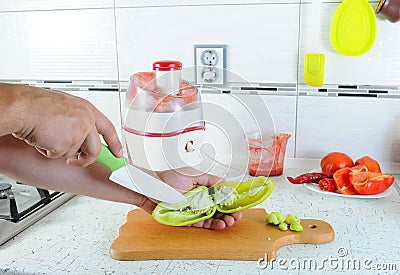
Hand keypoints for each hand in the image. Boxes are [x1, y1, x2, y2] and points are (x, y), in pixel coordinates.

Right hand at [2, 84, 121, 166]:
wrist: (23, 107)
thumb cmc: (37, 105)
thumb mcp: (66, 107)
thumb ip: (78, 120)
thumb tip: (81, 134)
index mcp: (87, 109)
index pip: (108, 128)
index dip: (114, 142)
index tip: (118, 152)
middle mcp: (87, 120)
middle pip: (95, 149)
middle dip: (84, 159)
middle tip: (75, 160)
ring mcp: (79, 132)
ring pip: (75, 154)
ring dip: (60, 151)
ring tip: (48, 137)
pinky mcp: (68, 143)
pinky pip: (59, 155)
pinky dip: (48, 151)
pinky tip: (42, 137)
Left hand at [155, 167, 242, 229]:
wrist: (151, 188)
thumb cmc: (167, 178)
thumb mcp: (192, 174)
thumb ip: (209, 179)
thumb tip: (224, 182)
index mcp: (202, 188)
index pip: (220, 196)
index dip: (229, 200)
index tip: (238, 204)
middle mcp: (199, 200)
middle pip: (218, 209)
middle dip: (229, 212)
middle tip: (237, 215)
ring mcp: (193, 210)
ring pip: (212, 218)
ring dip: (222, 220)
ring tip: (230, 221)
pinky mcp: (187, 220)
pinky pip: (201, 224)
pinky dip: (211, 225)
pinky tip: (219, 224)